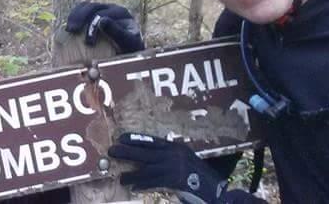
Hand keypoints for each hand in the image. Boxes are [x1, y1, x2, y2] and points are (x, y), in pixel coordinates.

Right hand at [65, 2, 143, 53]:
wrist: (128, 54)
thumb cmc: (129, 51)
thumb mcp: (127, 43)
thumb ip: (117, 32)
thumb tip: (102, 21)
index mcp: (121, 12)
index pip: (103, 14)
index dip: (93, 26)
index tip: (88, 42)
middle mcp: (111, 8)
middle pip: (92, 7)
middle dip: (81, 18)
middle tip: (73, 31)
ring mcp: (101, 10)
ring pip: (84, 6)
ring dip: (75, 16)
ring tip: (69, 29)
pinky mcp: (92, 15)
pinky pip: (80, 11)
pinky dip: (73, 17)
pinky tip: (68, 28)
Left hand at [108, 133, 226, 203]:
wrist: (217, 191)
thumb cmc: (201, 176)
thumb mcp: (187, 160)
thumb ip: (171, 156)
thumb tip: (151, 156)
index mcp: (177, 147)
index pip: (152, 141)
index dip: (135, 139)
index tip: (121, 138)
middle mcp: (174, 155)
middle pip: (145, 152)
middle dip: (127, 152)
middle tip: (111, 151)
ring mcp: (174, 168)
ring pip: (146, 170)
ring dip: (132, 174)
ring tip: (121, 177)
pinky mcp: (174, 181)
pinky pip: (153, 183)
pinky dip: (142, 185)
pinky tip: (133, 187)